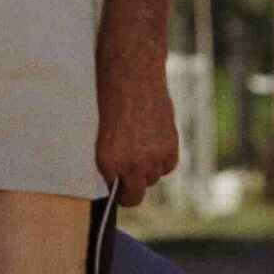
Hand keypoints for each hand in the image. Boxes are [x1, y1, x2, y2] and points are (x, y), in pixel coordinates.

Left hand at [95, 55, 179, 206]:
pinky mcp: (170, 146)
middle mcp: (131, 164)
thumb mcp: (102, 136)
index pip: (117, 196)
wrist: (132, 77)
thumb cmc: (111, 103)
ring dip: (148, 169)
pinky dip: (163, 159)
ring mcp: (152, 157)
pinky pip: (168, 166)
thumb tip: (119, 179)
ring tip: (141, 147)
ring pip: (154, 178)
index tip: (119, 190)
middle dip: (132, 190)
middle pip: (137, 195)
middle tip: (130, 180)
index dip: (119, 194)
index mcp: (108, 162)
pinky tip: (155, 144)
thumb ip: (112, 161)